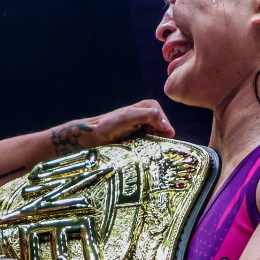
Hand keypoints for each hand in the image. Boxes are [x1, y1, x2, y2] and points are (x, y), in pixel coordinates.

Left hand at [52, 99, 174, 153]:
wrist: (91, 139)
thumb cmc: (108, 126)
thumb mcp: (128, 117)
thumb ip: (148, 116)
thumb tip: (167, 127)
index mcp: (143, 107)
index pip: (161, 115)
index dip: (164, 125)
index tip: (164, 135)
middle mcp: (143, 117)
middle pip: (161, 126)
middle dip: (160, 134)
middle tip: (156, 144)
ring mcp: (140, 129)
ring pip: (156, 136)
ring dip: (155, 143)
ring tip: (150, 149)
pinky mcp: (136, 141)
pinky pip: (149, 144)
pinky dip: (150, 148)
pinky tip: (146, 152)